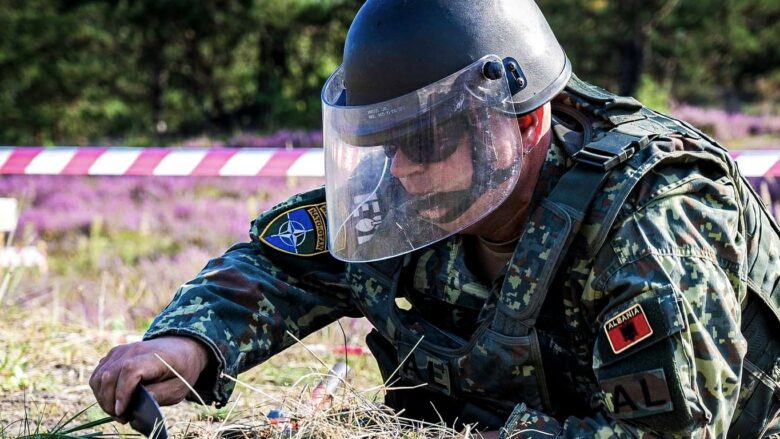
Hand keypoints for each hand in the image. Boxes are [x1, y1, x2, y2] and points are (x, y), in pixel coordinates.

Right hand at [89, 336, 210, 419]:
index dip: (122, 393)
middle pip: (110, 375)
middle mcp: (134, 350)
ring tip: (118, 412)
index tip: (123, 412)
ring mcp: (121, 351)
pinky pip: (98, 374)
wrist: (181, 348)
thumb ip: (159, 395)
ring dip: (103, 399)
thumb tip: (136, 405)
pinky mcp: (113, 355)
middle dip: (110, 402)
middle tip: (122, 418)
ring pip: (99, 377)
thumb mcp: (179, 387)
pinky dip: (100, 391)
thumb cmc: (181, 370)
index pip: (130, 370)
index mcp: (155, 356)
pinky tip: (113, 401)